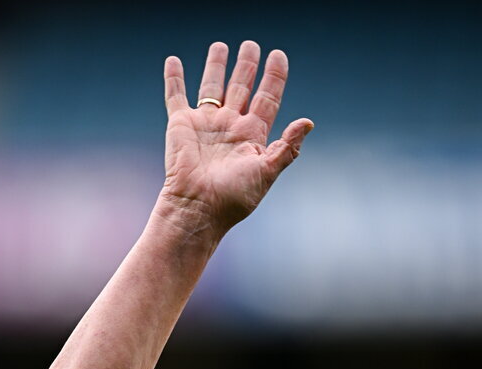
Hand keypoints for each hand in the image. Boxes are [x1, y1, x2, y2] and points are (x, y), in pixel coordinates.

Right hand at [161, 40, 312, 235]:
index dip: (274, 77)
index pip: (267, 98)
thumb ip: (286, 147)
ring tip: (220, 46)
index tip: (278, 55)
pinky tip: (173, 61)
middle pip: (241, 87)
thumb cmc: (233, 198)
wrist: (198, 208)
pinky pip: (176, 96)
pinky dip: (174, 78)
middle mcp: (230, 127)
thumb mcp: (266, 172)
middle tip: (251, 46)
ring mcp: (205, 124)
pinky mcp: (180, 125)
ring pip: (212, 87)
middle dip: (247, 66)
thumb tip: (308, 122)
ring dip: (216, 66)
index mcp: (252, 136)